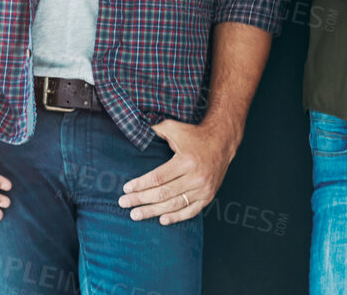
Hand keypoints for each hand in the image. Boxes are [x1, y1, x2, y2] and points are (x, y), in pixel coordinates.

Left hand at [119, 118, 240, 224]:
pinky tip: (162, 220)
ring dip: (153, 211)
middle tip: (124, 203)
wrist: (222, 142)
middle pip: (163, 193)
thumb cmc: (195, 135)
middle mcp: (196, 176)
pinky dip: (176, 217)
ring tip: (136, 214)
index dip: (140, 185)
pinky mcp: (209, 195)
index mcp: (186, 161)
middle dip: (141, 199)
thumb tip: (136, 130)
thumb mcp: (175, 128)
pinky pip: (191, 211)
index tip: (126, 189)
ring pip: (174, 204)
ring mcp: (204, 188)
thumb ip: (156, 130)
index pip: (158, 178)